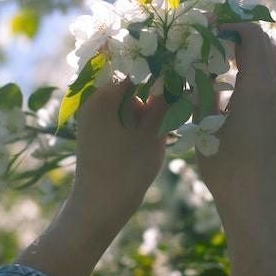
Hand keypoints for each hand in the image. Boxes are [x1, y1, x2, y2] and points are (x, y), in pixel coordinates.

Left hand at [16, 79, 165, 275]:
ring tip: (165, 129)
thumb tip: (174, 74)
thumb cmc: (128, 168)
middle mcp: (93, 100)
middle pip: (133, 84)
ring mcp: (93, 117)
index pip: (137, 69)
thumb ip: (163, 100)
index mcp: (103, 95)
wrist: (99, 207)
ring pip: (129, 102)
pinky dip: (138, 123)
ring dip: (149, 111)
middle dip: (156, 94)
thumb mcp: (153, 132)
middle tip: (176, 110)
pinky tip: (155, 137)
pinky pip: (122, 117)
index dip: (162, 74)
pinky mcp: (97, 131)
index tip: (182, 83)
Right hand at [196, 23, 275, 275]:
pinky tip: (252, 86)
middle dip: (244, 36)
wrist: (257, 203)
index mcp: (259, 87)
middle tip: (217, 42)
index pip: (252, 36)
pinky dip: (273, 71)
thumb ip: (204, 89)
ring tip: (233, 60)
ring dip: (260, 52)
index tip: (209, 28)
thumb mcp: (205, 125)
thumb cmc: (226, 168)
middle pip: (269, 43)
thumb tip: (199, 65)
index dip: (230, 25)